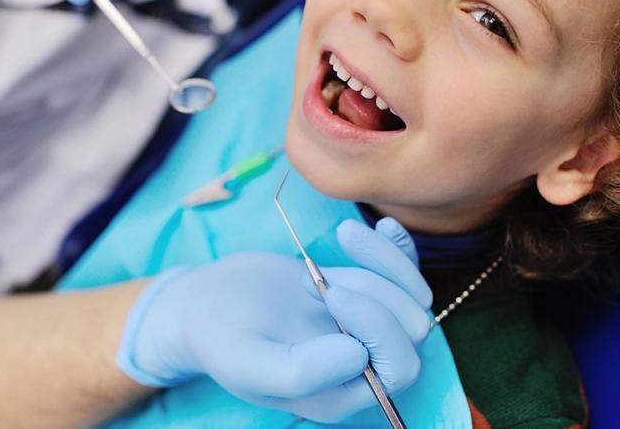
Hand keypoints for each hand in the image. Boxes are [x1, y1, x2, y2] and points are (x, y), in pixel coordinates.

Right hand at [117, 218, 433, 422]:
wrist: (206, 304)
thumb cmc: (220, 338)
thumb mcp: (247, 361)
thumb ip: (300, 372)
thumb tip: (359, 357)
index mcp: (342, 394)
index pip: (398, 367)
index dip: (378, 328)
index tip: (330, 292)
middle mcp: (363, 366)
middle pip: (412, 330)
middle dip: (374, 293)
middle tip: (311, 278)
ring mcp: (366, 327)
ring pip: (411, 296)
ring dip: (378, 265)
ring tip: (321, 257)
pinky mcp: (363, 293)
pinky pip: (403, 272)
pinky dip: (398, 248)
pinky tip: (382, 225)